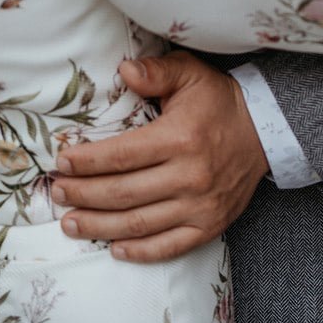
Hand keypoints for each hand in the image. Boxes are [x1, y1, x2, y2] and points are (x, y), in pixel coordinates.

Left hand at [50, 51, 270, 261]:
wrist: (265, 131)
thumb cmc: (217, 100)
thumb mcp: (189, 73)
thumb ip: (155, 72)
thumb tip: (123, 71)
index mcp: (179, 138)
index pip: (123, 155)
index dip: (88, 161)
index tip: (62, 161)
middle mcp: (189, 176)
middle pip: (124, 193)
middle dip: (84, 195)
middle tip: (57, 192)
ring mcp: (201, 205)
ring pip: (140, 223)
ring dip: (100, 226)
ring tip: (70, 223)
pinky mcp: (210, 225)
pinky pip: (171, 246)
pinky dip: (141, 251)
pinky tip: (114, 248)